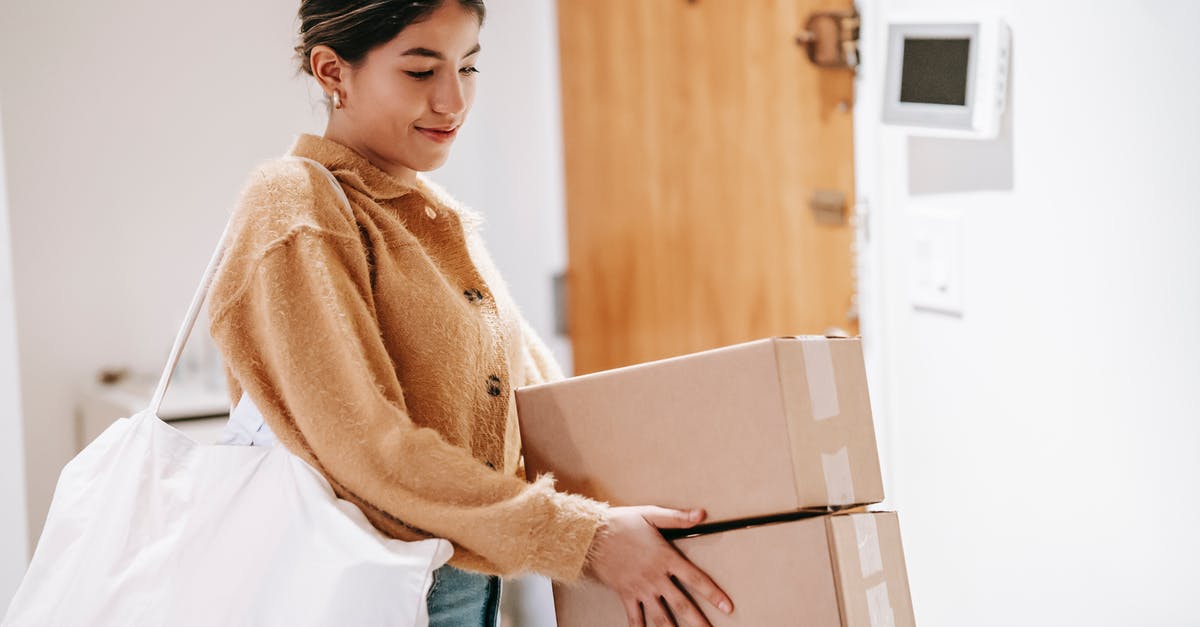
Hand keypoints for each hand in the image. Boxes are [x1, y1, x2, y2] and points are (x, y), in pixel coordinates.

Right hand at [584, 506, 733, 626]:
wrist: (591, 536)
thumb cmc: (621, 523)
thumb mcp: (651, 514)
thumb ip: (677, 517)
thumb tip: (701, 514)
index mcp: (666, 558)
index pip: (696, 580)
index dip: (713, 594)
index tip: (727, 607)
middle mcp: (655, 578)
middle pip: (682, 606)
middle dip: (698, 622)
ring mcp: (640, 588)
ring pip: (661, 616)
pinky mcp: (626, 594)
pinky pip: (635, 617)